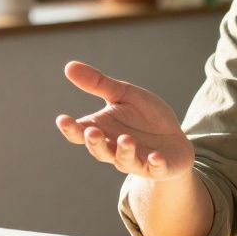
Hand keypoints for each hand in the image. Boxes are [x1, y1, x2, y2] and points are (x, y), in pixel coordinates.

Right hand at [54, 61, 194, 179]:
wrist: (173, 138)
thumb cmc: (143, 116)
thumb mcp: (123, 94)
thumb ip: (98, 84)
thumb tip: (68, 66)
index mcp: (103, 130)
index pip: (81, 132)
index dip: (71, 128)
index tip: (62, 119)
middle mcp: (115, 149)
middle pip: (99, 150)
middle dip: (95, 142)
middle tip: (91, 132)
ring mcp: (136, 160)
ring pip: (124, 161)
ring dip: (124, 151)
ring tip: (126, 139)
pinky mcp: (158, 167)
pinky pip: (155, 169)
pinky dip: (155, 164)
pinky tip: (155, 157)